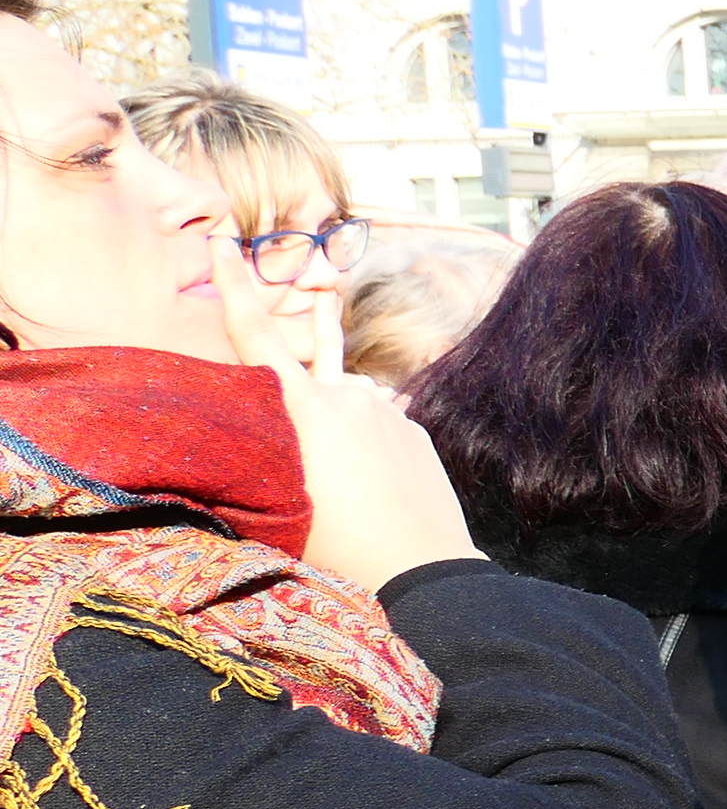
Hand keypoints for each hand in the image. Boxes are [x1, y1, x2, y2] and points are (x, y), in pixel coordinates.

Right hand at [216, 236, 478, 590]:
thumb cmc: (335, 544)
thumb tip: (258, 437)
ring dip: (336, 420)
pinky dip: (368, 439)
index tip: (224, 241)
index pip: (257, 332)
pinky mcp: (415, 427)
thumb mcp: (276, 500)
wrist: (420, 567)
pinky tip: (371, 482)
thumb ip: (262, 455)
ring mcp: (387, 408)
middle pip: (308, 370)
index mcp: (303, 406)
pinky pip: (381, 419)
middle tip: (305, 444)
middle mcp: (346, 394)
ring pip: (347, 396)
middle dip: (297, 387)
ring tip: (339, 479)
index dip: (237, 284)